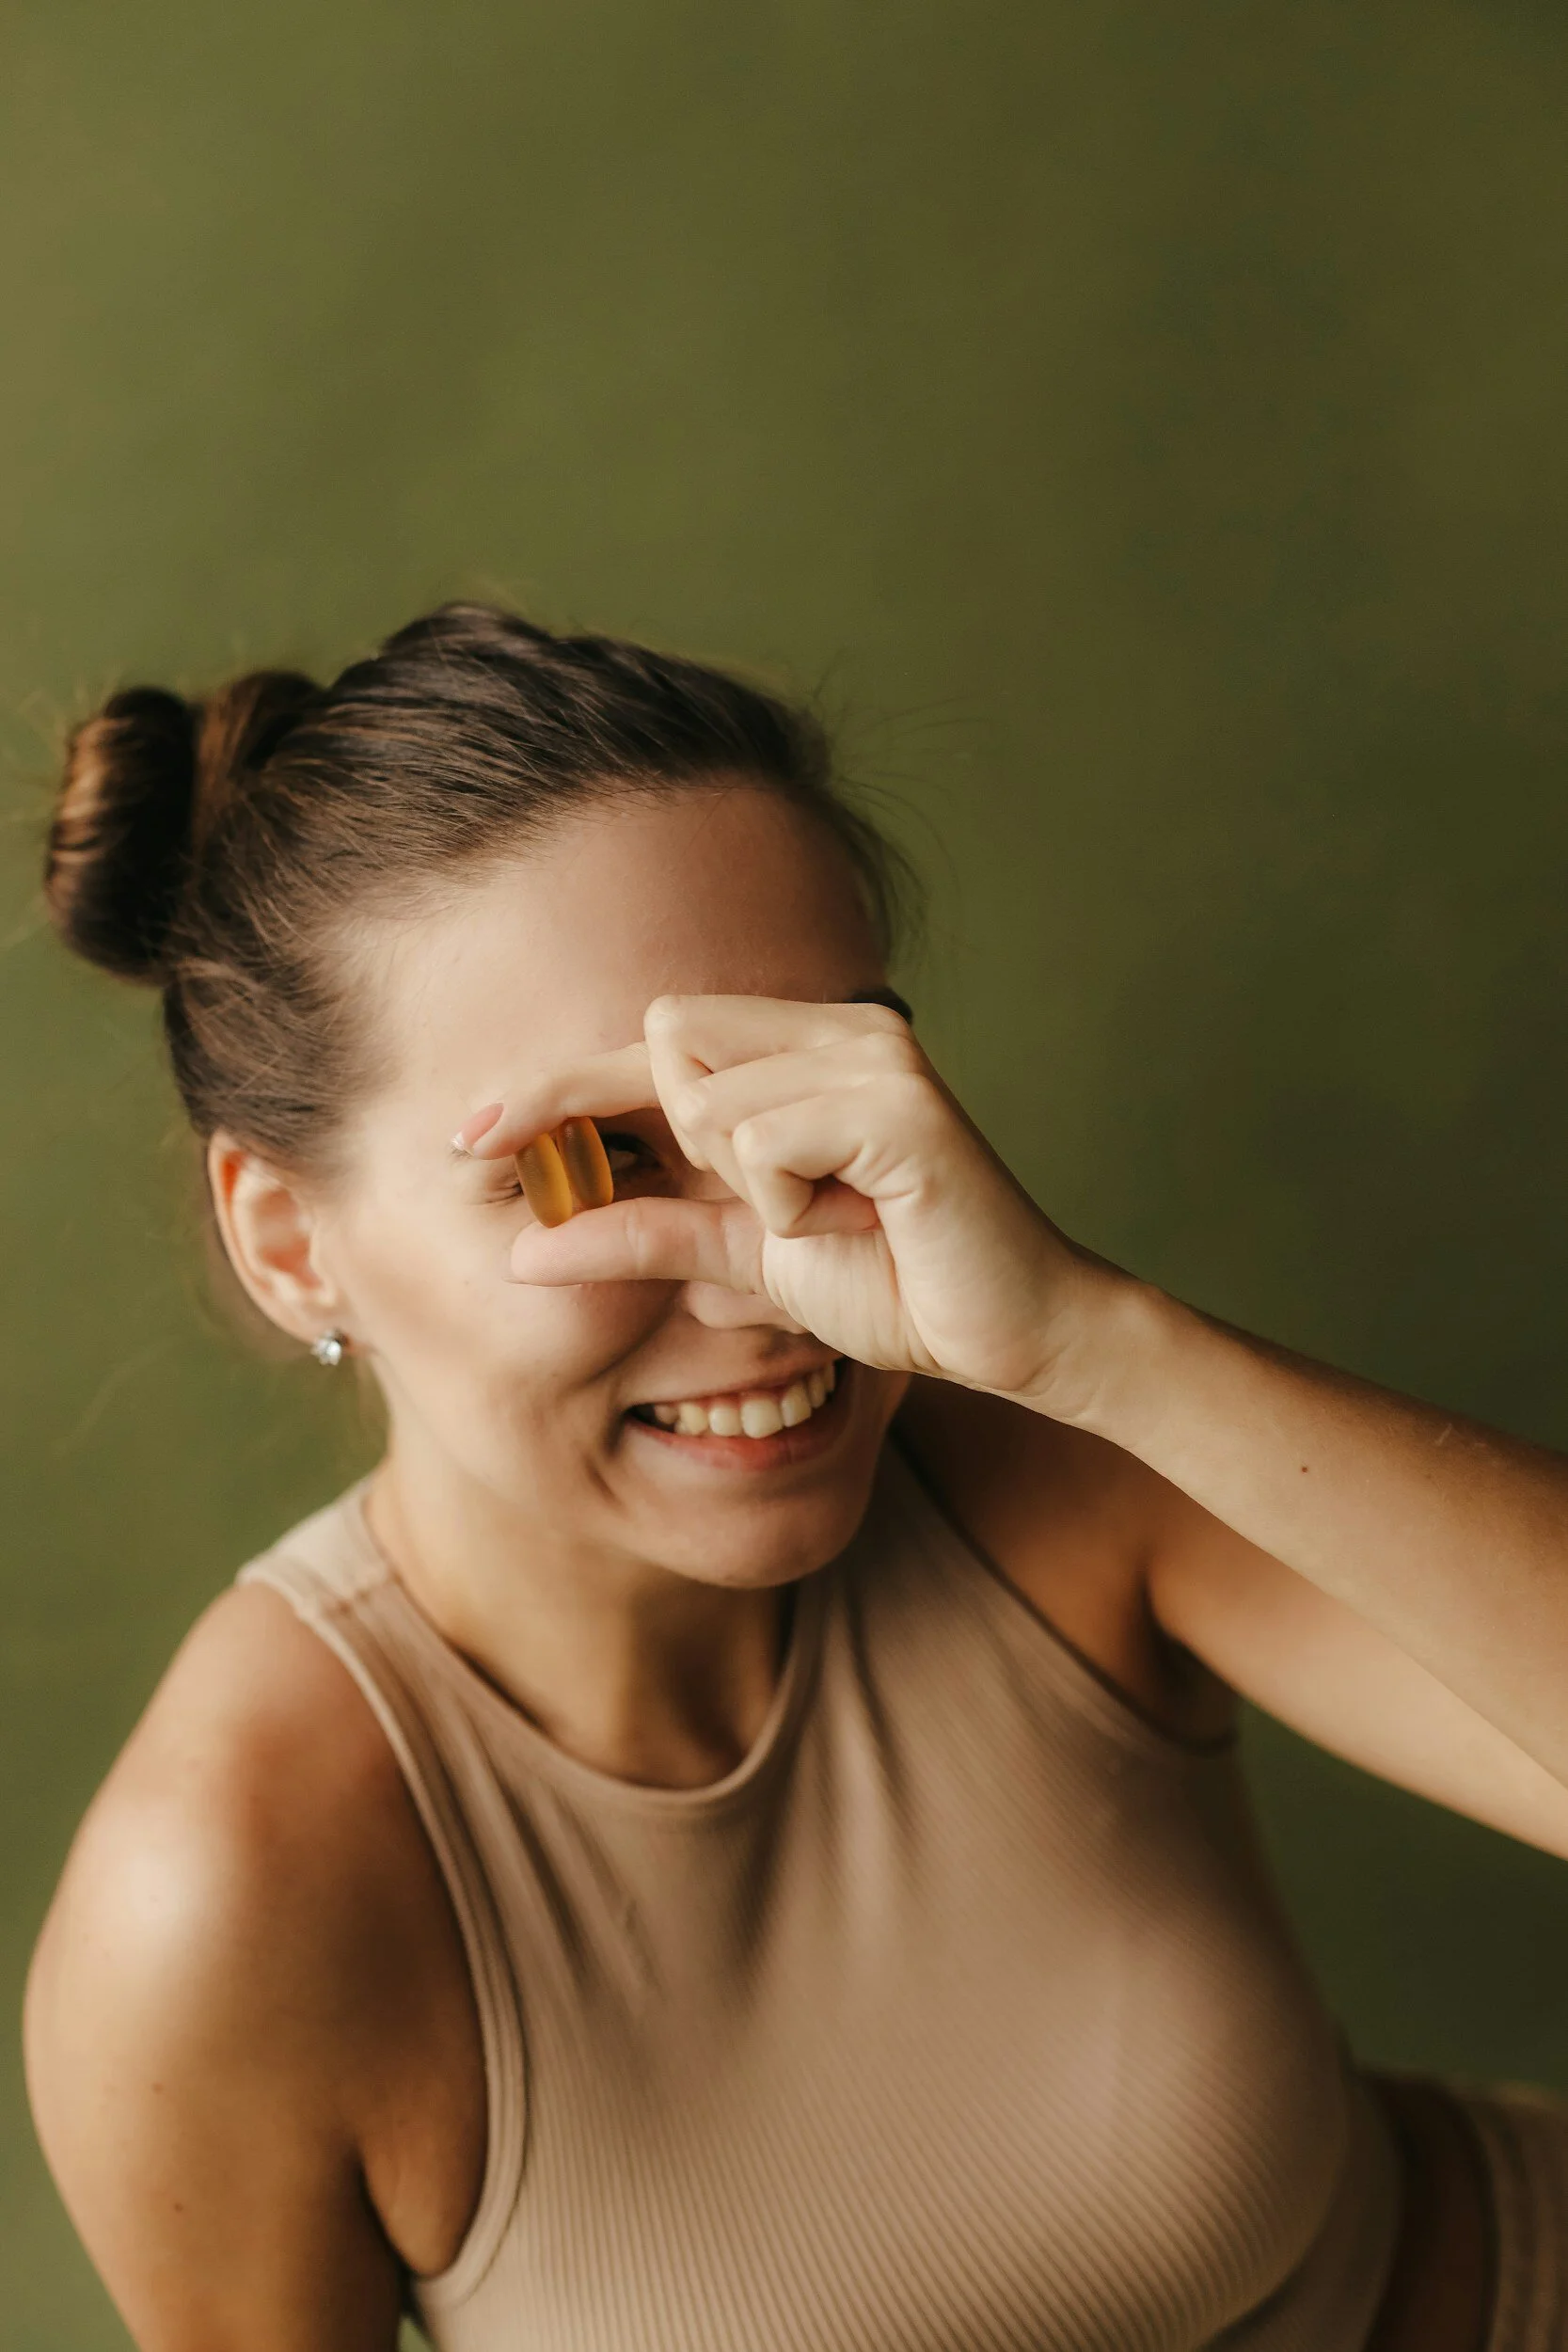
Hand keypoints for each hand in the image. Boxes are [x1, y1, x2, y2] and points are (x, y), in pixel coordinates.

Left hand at [457, 995, 1103, 1408]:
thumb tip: (521, 1247)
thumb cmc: (895, 1286)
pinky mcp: (902, 1105)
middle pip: (669, 1038)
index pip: (650, 1040)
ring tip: (834, 1219)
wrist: (1016, 1336)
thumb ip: (646, 1238)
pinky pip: (766, 1140)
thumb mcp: (747, 1260)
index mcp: (803, 1053)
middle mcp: (840, 1030)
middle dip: (683, 1137)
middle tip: (774, 1206)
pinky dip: (788, 1200)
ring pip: (711, 1094)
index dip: (558, 1087)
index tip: (468, 1134)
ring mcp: (875, 1056)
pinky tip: (855, 1221)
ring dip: (751, 1185)